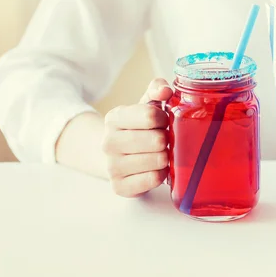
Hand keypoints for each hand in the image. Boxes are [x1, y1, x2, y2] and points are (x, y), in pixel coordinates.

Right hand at [102, 78, 172, 196]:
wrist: (118, 156)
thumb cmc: (139, 128)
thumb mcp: (146, 104)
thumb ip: (157, 89)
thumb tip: (165, 90)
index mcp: (114, 118)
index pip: (149, 115)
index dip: (165, 118)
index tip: (164, 121)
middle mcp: (108, 142)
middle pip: (156, 140)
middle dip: (167, 139)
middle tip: (164, 140)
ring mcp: (112, 166)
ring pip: (157, 160)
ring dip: (166, 157)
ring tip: (161, 153)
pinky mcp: (119, 187)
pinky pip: (153, 179)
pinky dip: (162, 174)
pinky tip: (157, 168)